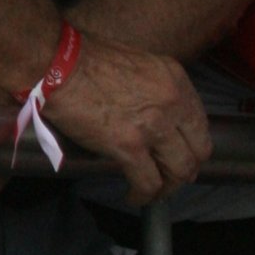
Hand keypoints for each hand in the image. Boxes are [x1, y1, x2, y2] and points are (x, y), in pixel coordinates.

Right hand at [49, 32, 210, 204]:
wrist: (55, 64)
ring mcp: (153, 125)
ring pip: (179, 170)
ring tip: (154, 191)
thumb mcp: (138, 64)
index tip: (181, 153)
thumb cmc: (85, 59)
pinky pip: (149, 182)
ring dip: (169, 186)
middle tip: (173, 177)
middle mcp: (172, 102)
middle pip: (198, 149)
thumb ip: (155, 89)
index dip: (192, 143)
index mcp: (175, 80)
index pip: (199, 122)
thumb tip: (155, 115)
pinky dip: (144, 195)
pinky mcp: (129, 146)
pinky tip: (134, 196)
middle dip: (187, 168)